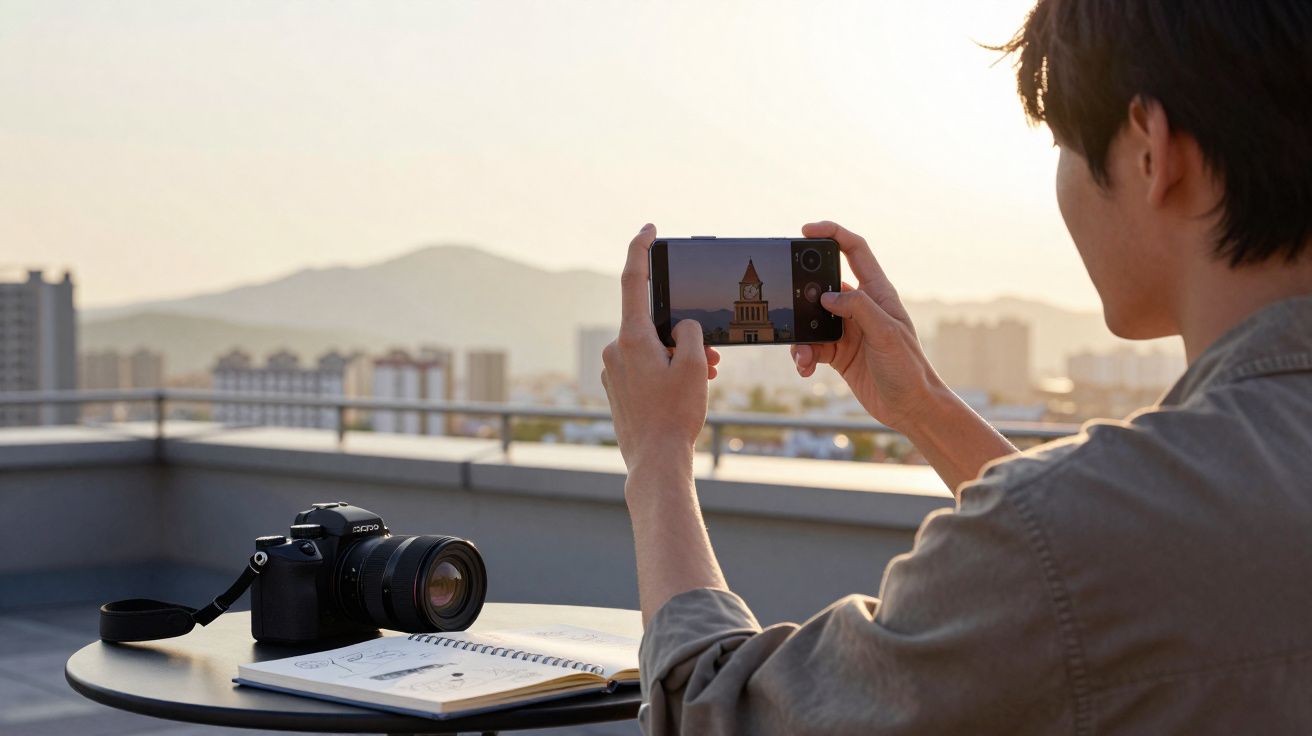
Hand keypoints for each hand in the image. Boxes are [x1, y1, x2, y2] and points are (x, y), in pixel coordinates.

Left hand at [602, 224, 721, 477]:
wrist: (655, 461)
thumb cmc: (675, 416)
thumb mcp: (695, 366)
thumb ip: (691, 334)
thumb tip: (682, 328)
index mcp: (632, 337)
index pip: (634, 280)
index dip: (641, 249)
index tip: (649, 230)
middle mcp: (616, 350)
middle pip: (653, 322)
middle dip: (683, 332)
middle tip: (709, 356)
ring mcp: (614, 371)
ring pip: (652, 347)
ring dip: (678, 355)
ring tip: (703, 378)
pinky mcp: (617, 389)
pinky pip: (644, 366)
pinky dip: (666, 369)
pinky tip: (684, 389)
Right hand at [791, 221, 945, 432]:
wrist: (910, 408)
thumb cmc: (908, 368)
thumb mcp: (886, 334)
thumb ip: (858, 308)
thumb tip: (826, 295)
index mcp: (878, 293)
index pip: (855, 250)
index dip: (832, 234)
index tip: (805, 231)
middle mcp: (860, 308)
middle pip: (823, 286)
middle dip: (802, 295)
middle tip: (789, 305)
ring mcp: (847, 330)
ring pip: (811, 321)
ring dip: (801, 337)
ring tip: (803, 357)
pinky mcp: (837, 353)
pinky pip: (811, 347)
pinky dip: (803, 357)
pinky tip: (806, 370)